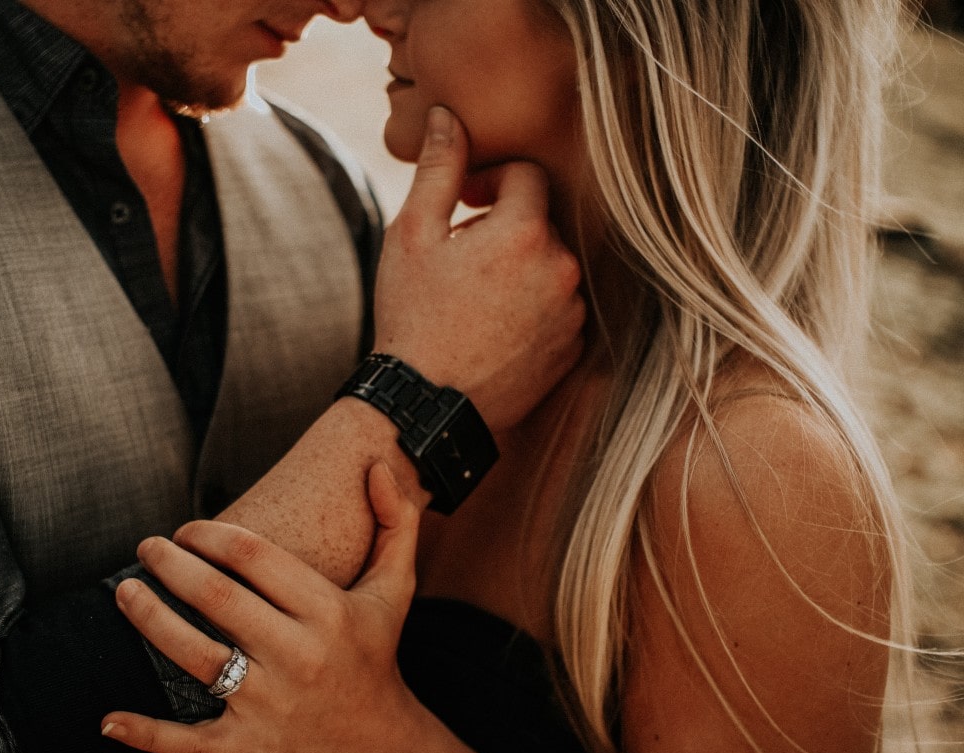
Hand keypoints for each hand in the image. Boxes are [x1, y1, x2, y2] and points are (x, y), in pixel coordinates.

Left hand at [100, 463, 419, 752]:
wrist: (374, 736)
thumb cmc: (373, 648)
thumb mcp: (395, 586)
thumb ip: (396, 522)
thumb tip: (376, 465)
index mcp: (328, 611)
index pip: (253, 556)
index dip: (210, 534)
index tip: (188, 528)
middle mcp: (299, 656)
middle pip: (218, 599)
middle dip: (172, 565)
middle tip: (148, 546)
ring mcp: (270, 703)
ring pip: (197, 657)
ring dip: (150, 620)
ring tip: (125, 591)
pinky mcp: (248, 742)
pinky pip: (190, 740)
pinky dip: (148, 734)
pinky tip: (109, 719)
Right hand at [373, 105, 584, 431]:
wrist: (425, 406)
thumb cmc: (412, 317)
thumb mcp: (411, 234)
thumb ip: (439, 169)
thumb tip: (449, 116)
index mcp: (525, 232)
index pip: (526, 175)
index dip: (491, 181)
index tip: (462, 202)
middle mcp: (561, 269)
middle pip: (541, 221)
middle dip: (503, 226)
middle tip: (458, 254)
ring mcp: (571, 313)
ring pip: (550, 265)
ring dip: (519, 267)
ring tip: (472, 295)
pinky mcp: (571, 349)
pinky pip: (558, 307)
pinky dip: (532, 306)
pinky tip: (491, 325)